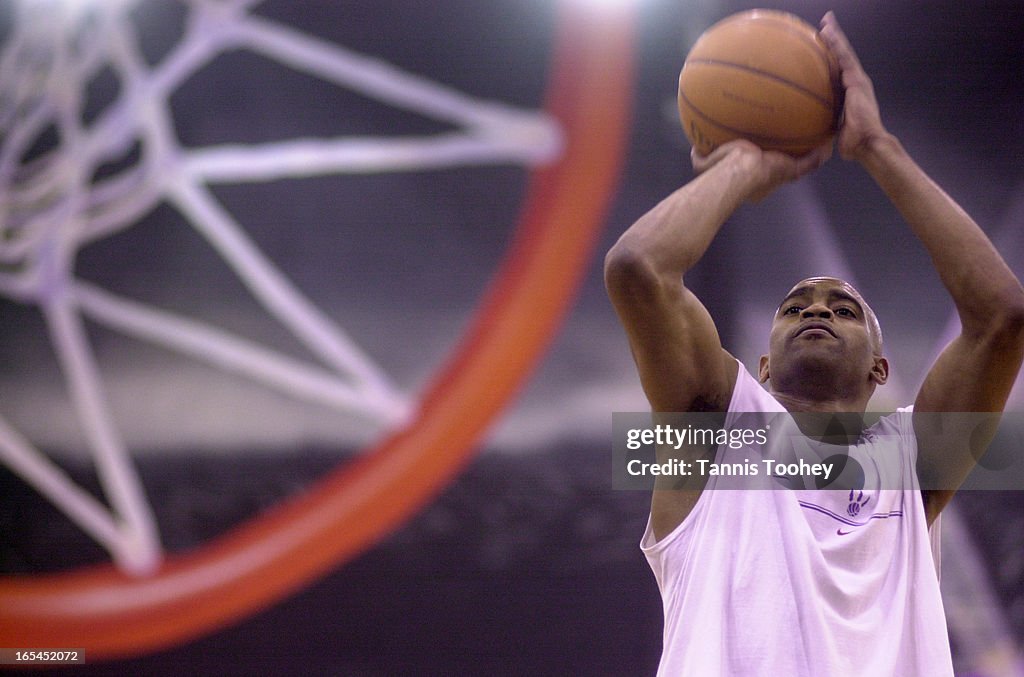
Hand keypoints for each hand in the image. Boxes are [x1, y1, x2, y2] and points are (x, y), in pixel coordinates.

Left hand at [691, 139, 831, 201]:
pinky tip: (826, 145)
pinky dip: (819, 155)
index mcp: (750, 179)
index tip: (762, 153)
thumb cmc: (720, 171)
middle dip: (786, 157)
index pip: (759, 171)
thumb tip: (694, 150)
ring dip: (806, 156)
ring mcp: (781, 175)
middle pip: (780, 166)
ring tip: (816, 143)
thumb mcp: (705, 163)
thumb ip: (701, 157)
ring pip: (797, 165)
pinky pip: (810, 162)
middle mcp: (768, 179)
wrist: (738, 173)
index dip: (762, 163)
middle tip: (793, 144)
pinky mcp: (791, 170)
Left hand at [819, 11, 889, 161]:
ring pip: (844, 53)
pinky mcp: (857, 80)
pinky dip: (837, 43)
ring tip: (826, 22)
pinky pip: (844, 57)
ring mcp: (857, 79)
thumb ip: (823, 122)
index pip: (837, 71)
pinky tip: (827, 32)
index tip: (820, 47)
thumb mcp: (833, 129)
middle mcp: (854, 82)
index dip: (830, 58)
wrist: (867, 144)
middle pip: (841, 57)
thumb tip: (806, 128)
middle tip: (824, 26)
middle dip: (833, 41)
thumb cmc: (852, 142)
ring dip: (835, 36)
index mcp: (848, 93)